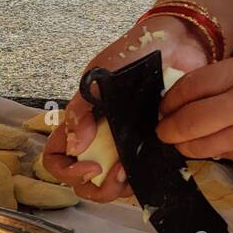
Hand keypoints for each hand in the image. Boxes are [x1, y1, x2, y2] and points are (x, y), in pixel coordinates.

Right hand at [42, 15, 210, 200]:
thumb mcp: (98, 77)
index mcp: (81, 122)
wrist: (175, 44)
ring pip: (109, 185)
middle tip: (117, 174)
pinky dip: (139, 181)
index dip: (65, 170)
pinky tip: (148, 166)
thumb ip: (82, 110)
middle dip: (95, 187)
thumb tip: (75, 146)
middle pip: (82, 181)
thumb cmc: (132, 54)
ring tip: (131, 170)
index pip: (56, 156)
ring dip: (117, 188)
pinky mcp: (149, 149)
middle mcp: (98, 140)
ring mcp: (123, 147)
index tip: (89, 165)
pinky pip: (139, 176)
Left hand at [156, 51, 232, 172]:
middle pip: (186, 124)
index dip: (169, 100)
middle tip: (162, 129)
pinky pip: (230, 157)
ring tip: (183, 140)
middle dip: (167, 129)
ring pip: (204, 148)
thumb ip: (227, 80)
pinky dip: (220, 151)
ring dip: (187, 145)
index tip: (162, 106)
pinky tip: (224, 144)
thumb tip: (186, 99)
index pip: (190, 89)